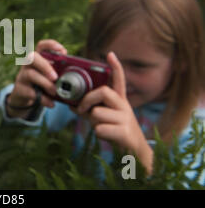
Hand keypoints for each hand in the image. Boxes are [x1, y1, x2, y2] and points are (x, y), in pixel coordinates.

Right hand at [6, 39, 66, 118]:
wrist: (24, 98)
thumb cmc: (42, 83)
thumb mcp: (49, 76)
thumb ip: (59, 73)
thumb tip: (76, 74)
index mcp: (38, 58)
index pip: (41, 45)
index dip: (51, 45)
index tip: (63, 52)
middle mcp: (28, 64)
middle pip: (32, 57)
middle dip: (45, 66)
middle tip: (55, 77)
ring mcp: (22, 76)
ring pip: (30, 74)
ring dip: (45, 83)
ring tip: (54, 91)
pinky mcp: (20, 89)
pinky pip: (31, 92)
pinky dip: (43, 99)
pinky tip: (51, 103)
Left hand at [70, 51, 152, 173]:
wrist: (135, 153)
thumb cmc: (115, 132)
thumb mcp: (104, 118)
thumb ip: (91, 110)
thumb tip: (71, 105)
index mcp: (120, 100)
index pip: (119, 79)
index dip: (115, 66)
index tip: (110, 54)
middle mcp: (124, 106)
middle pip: (102, 92)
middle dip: (87, 99)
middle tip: (81, 109)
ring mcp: (126, 118)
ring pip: (97, 113)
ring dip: (92, 122)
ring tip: (101, 127)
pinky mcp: (125, 132)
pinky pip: (100, 128)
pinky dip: (98, 133)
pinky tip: (108, 136)